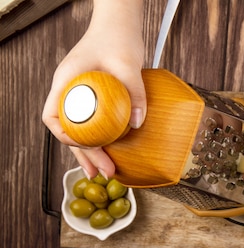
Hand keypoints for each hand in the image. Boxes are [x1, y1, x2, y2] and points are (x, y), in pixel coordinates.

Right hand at [41, 0, 144, 178]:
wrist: (121, 25)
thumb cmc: (118, 38)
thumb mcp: (128, 63)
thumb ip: (134, 91)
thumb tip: (137, 122)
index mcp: (66, 82)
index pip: (53, 117)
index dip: (66, 138)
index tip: (86, 149)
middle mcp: (69, 91)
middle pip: (68, 130)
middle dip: (83, 155)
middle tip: (101, 173)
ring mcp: (81, 95)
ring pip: (80, 130)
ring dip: (91, 152)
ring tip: (101, 174)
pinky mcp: (95, 98)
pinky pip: (94, 123)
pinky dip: (102, 139)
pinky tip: (113, 152)